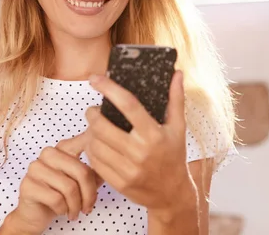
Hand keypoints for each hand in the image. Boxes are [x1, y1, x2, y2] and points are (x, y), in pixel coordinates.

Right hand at [4, 136, 102, 234]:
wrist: (35, 214)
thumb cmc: (60, 195)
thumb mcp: (83, 182)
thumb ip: (97, 170)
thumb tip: (114, 164)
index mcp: (62, 148)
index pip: (85, 142)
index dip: (99, 149)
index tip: (109, 157)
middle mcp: (48, 154)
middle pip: (81, 171)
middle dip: (89, 194)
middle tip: (88, 207)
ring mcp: (36, 168)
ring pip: (69, 187)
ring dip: (76, 205)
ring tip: (75, 212)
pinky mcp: (28, 185)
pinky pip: (56, 199)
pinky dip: (63, 210)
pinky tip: (62, 211)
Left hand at [85, 70, 197, 215]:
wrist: (172, 193)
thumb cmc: (174, 156)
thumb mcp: (178, 127)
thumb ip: (176, 99)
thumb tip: (177, 73)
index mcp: (154, 134)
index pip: (128, 105)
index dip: (109, 88)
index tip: (95, 78)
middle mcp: (140, 151)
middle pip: (102, 126)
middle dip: (92, 114)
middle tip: (93, 110)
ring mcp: (128, 169)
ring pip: (95, 144)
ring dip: (90, 133)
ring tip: (95, 128)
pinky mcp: (119, 182)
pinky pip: (95, 162)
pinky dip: (92, 151)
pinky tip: (98, 145)